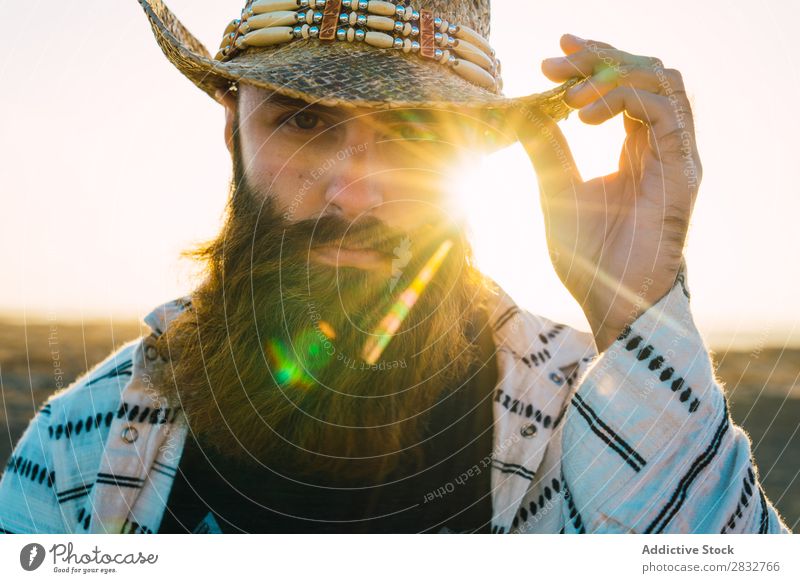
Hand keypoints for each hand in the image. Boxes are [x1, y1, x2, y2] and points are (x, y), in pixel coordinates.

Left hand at [511, 34, 701, 350]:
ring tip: (568, 92)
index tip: (550, 59)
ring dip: (612, 73)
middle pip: (646, 72)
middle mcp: (662, 146)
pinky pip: (664, 112)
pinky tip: (582, 116)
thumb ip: (547, 149)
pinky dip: (623, 100)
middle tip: (557, 58)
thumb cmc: (587, 258)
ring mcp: (676, 156)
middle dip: (600, 57)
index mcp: (636, 150)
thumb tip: (523, 111)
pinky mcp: (683, 171)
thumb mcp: (555, 191)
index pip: (624, 86)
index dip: (591, 65)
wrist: (611, 302)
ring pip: (662, 81)